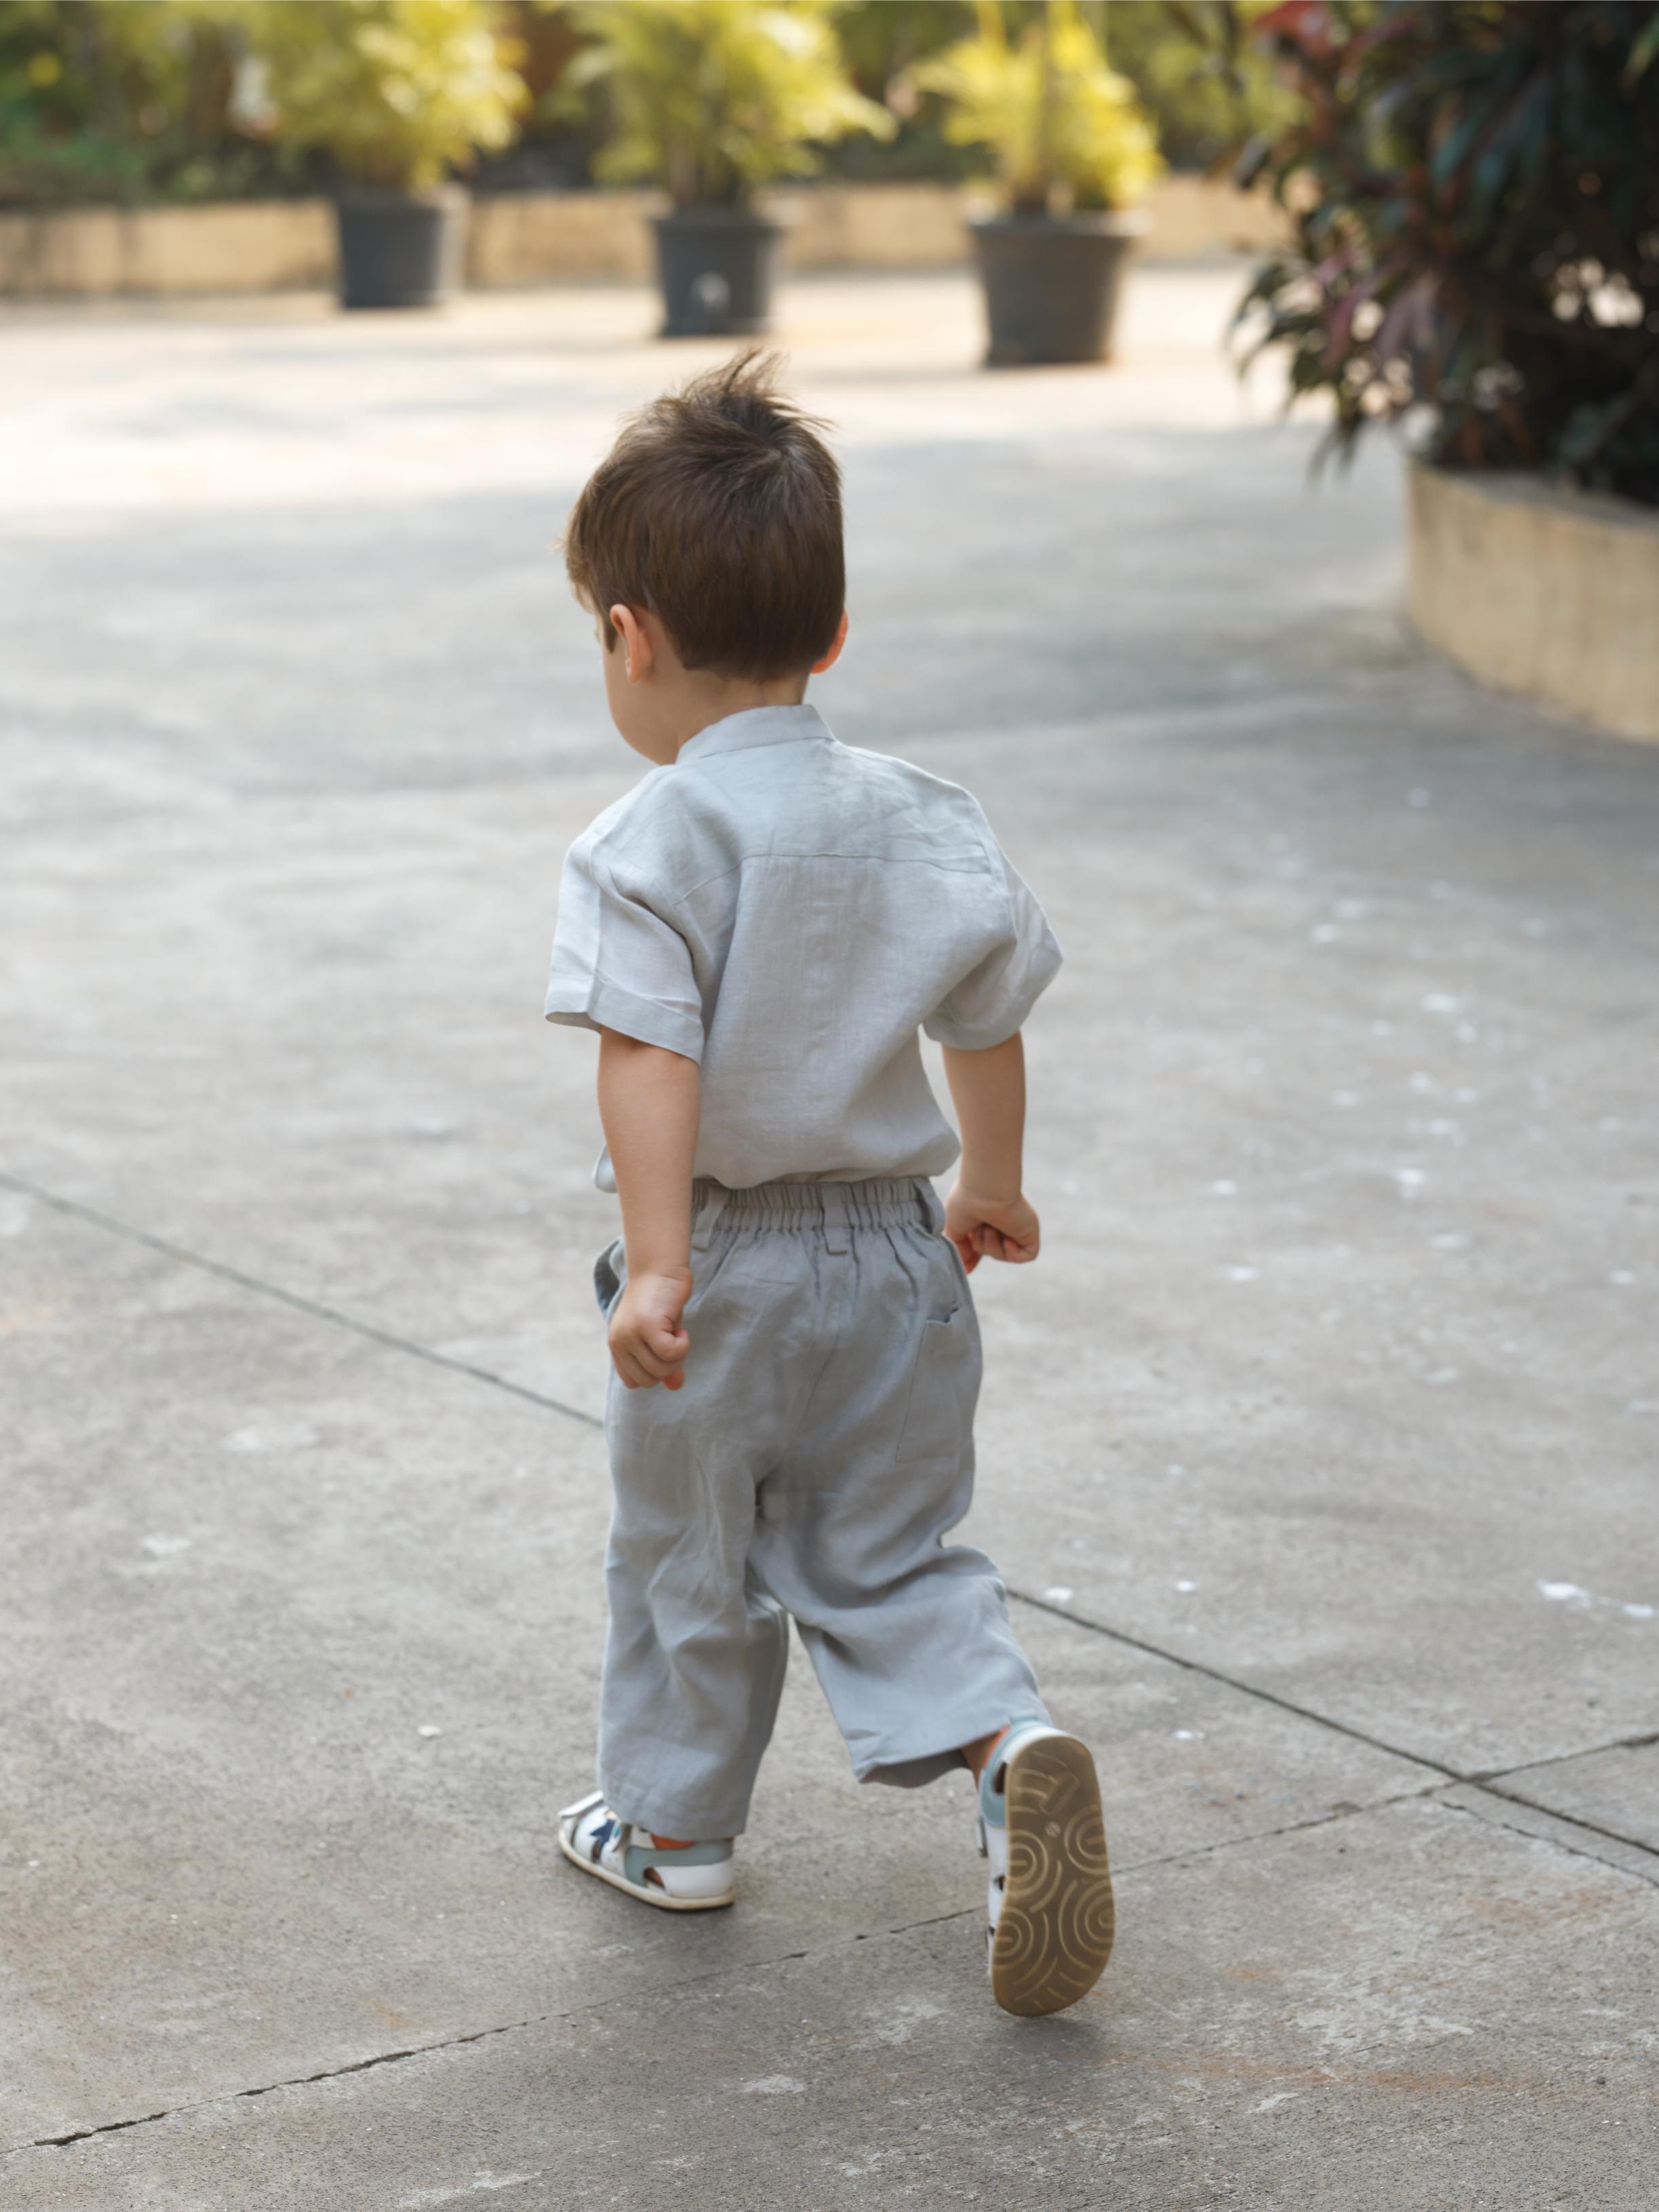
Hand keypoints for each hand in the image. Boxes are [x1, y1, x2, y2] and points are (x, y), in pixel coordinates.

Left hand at [607, 1266, 692, 1389]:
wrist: (660, 1267)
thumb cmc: (661, 1301)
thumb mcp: (662, 1336)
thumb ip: (665, 1362)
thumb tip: (676, 1386)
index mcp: (616, 1346)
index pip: (633, 1382)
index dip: (653, 1372)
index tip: (662, 1350)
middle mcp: (619, 1342)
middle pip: (648, 1379)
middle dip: (668, 1366)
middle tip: (674, 1341)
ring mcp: (631, 1334)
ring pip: (660, 1368)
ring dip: (677, 1355)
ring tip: (676, 1332)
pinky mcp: (646, 1325)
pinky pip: (670, 1353)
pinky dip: (683, 1345)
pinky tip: (681, 1329)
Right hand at [944, 1184, 1039, 1273]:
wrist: (984, 1192)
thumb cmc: (966, 1204)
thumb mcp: (954, 1230)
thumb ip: (960, 1250)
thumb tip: (965, 1270)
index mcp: (986, 1218)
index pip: (983, 1244)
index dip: (974, 1255)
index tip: (967, 1265)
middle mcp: (1003, 1222)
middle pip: (991, 1251)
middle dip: (980, 1246)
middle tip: (977, 1229)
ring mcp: (1017, 1227)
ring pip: (1004, 1254)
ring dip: (991, 1246)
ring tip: (989, 1227)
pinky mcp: (1030, 1232)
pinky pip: (1026, 1256)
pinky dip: (1013, 1253)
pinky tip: (1007, 1238)